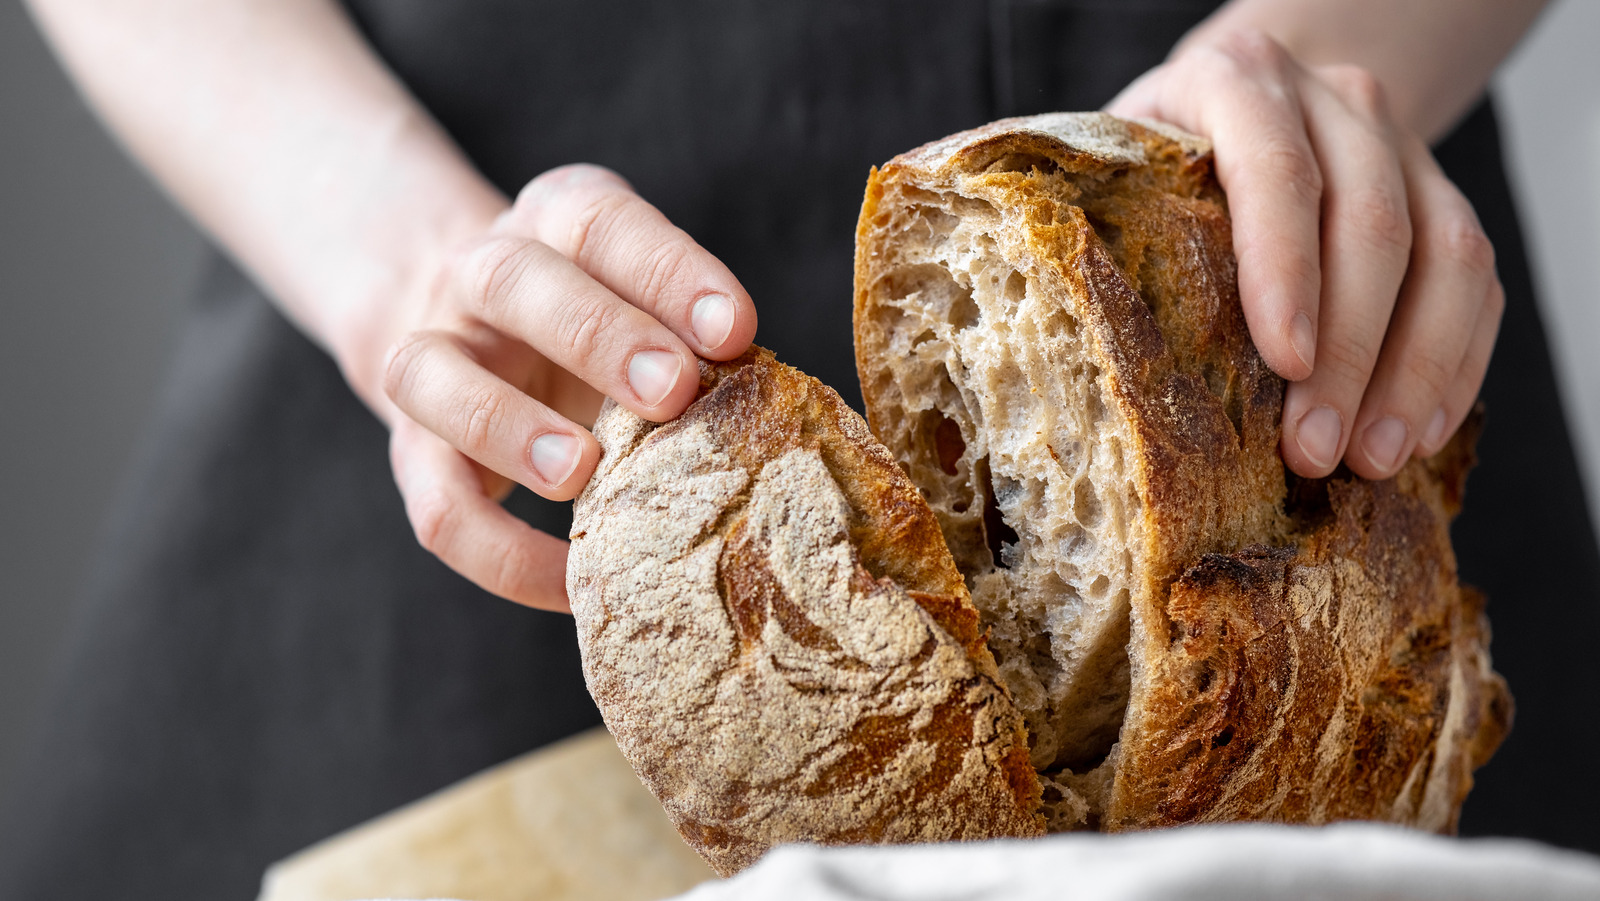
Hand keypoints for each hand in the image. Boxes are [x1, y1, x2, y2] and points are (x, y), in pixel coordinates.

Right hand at [370, 164, 756, 610]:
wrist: (470, 331)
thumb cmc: (600, 325)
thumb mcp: (645, 304)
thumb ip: (695, 341)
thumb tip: (786, 423)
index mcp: (556, 223)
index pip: (604, 223)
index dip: (669, 271)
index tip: (737, 331)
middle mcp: (478, 274)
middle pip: (514, 281)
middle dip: (597, 335)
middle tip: (674, 391)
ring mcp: (431, 356)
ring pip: (429, 375)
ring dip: (509, 426)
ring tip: (584, 473)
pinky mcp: (411, 452)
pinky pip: (436, 503)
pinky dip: (500, 553)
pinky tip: (572, 584)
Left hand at [1107, 29, 1502, 479]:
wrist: (1244, 97)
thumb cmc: (1153, 160)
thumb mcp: (1112, 166)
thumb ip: (1087, 224)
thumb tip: (1042, 346)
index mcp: (1235, 81)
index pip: (1274, 166)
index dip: (1285, 266)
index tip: (1284, 362)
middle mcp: (1334, 101)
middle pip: (1371, 221)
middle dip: (1350, 350)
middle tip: (1315, 450)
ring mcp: (1402, 146)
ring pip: (1447, 253)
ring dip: (1414, 369)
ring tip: (1373, 461)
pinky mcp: (1445, 198)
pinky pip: (1477, 282)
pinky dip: (1454, 364)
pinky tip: (1418, 434)